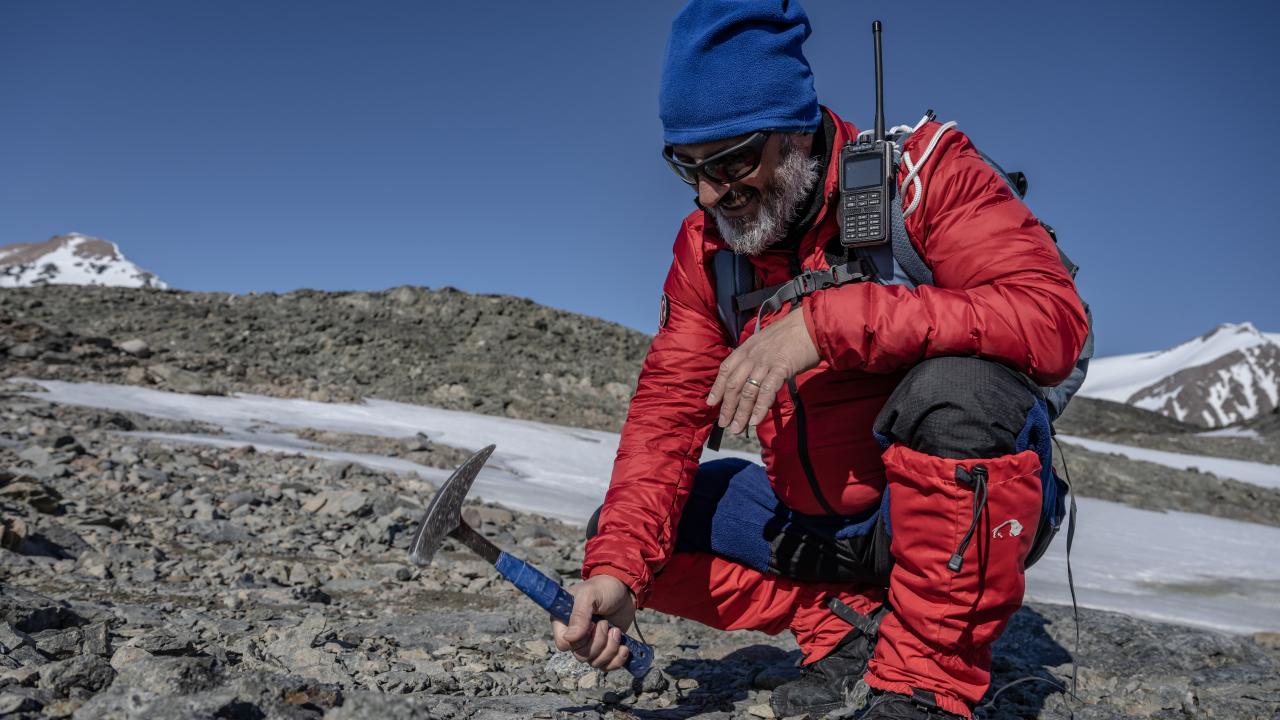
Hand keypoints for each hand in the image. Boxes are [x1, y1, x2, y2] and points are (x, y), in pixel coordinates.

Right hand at [550, 574, 637, 670]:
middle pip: (581, 656)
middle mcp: (575, 636)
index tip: (592, 624)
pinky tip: (624, 647)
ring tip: (616, 631)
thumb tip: (571, 638)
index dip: (578, 640)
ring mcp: (591, 644)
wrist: (625, 589)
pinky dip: (617, 660)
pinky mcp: (606, 649)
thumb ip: (579, 614)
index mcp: (564, 621)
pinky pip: (607, 666)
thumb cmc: (603, 588)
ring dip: (610, 649)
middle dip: (599, 642)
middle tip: (606, 624)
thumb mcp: (590, 595)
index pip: (563, 644)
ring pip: (595, 662)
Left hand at [707, 308, 819, 433]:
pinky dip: (759, 408)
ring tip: (737, 428)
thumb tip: (754, 376)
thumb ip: (758, 357)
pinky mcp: (780, 369)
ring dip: (741, 413)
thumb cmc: (793, 333)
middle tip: (723, 423)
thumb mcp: (767, 341)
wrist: (811, 324)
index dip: (717, 387)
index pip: (726, 369)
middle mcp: (752, 355)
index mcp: (747, 347)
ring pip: (747, 392)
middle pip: (734, 385)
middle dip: (727, 407)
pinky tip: (755, 421)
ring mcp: (765, 362)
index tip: (711, 403)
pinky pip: (766, 391)